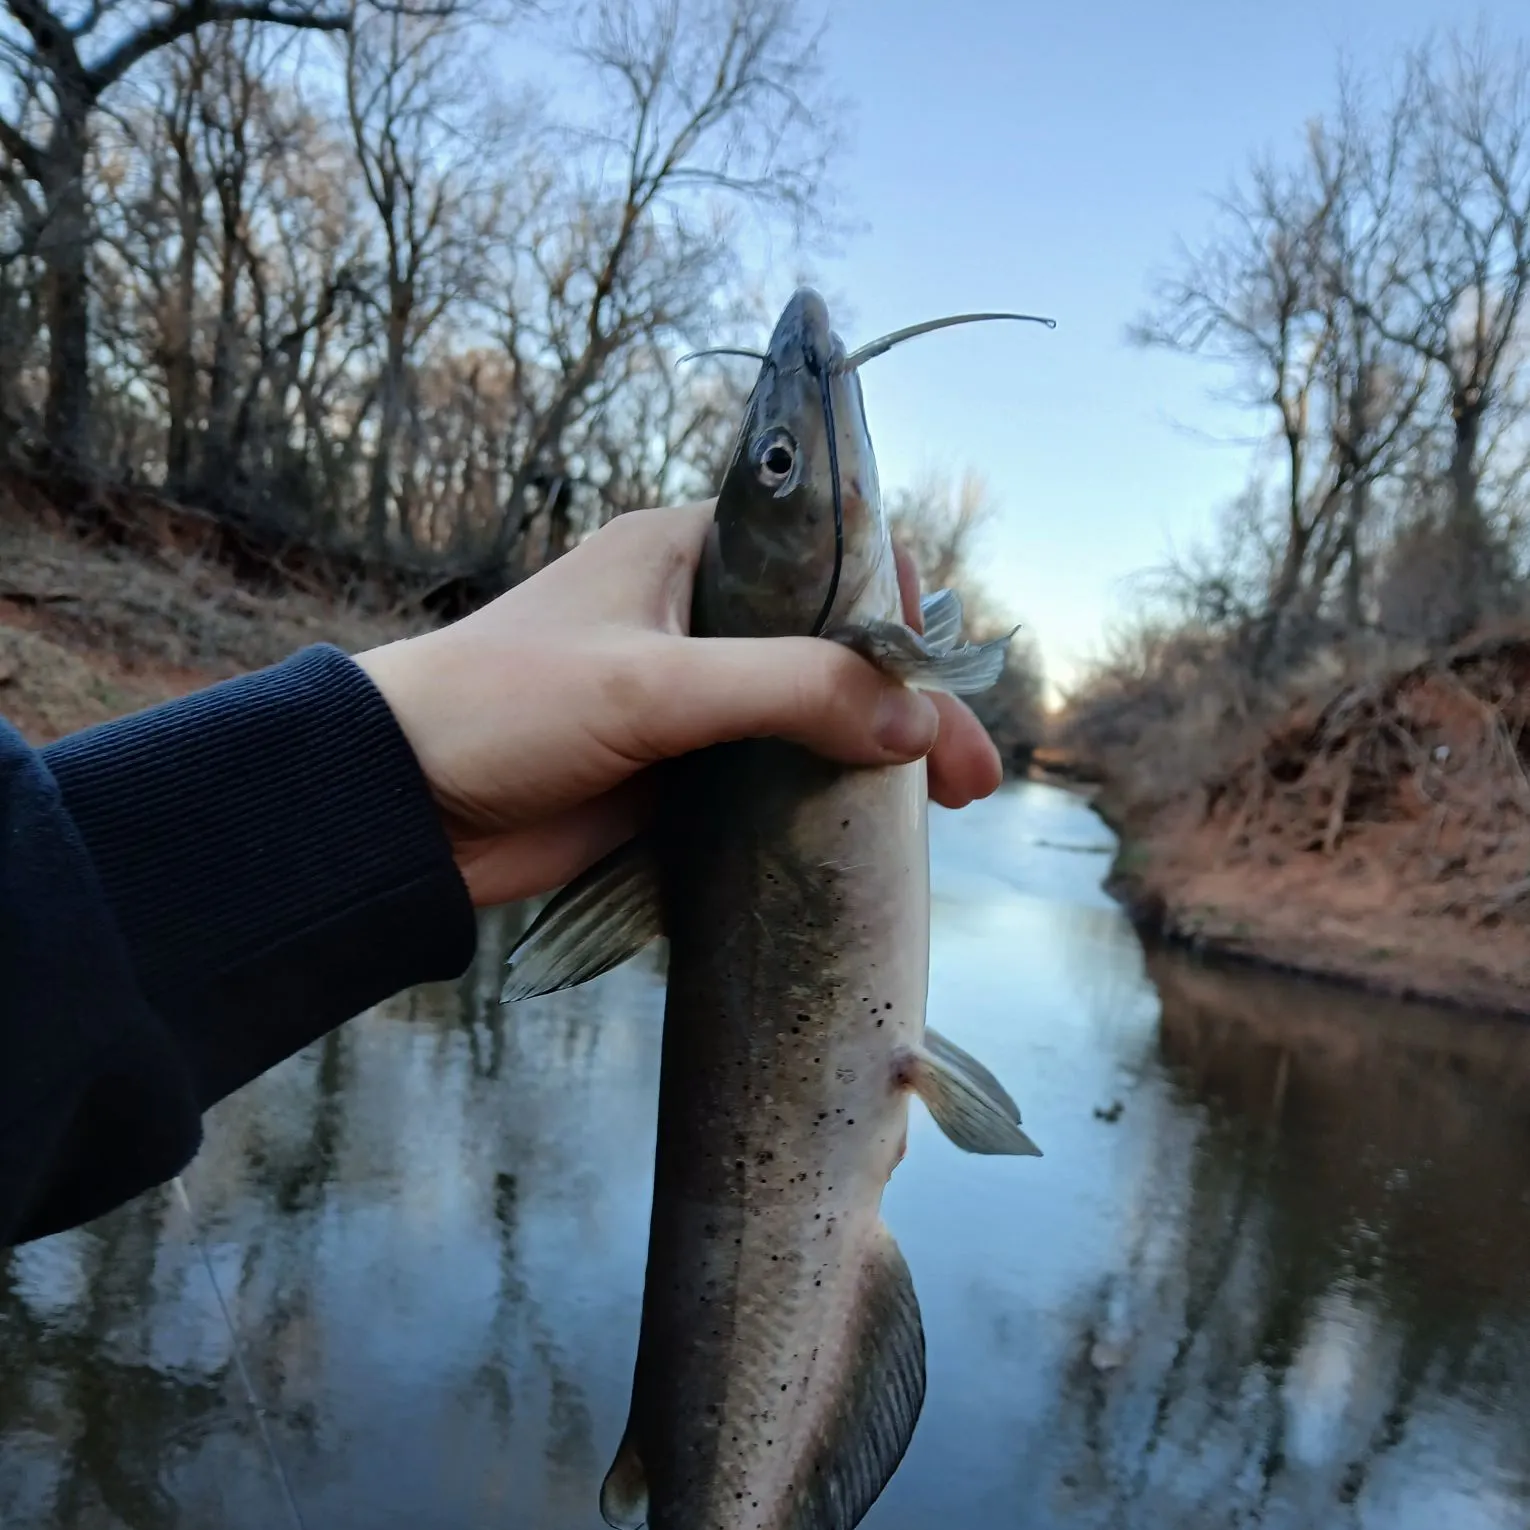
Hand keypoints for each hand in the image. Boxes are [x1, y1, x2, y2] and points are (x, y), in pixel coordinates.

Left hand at [356, 501, 1004, 906]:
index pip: (823, 551)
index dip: (892, 603)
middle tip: (970, 772)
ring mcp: (690, 696)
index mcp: (685, 550)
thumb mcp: (653, 684)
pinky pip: (775, 770)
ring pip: (812, 711)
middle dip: (908, 699)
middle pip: (834, 641)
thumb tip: (916, 723)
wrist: (402, 808)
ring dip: (878, 751)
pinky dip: (826, 792)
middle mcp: (696, 613)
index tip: (935, 670)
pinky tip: (875, 826)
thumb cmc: (509, 709)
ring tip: (953, 807)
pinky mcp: (680, 768)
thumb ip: (789, 689)